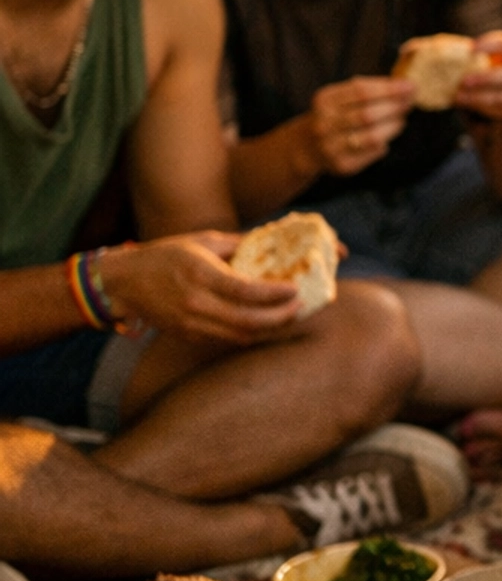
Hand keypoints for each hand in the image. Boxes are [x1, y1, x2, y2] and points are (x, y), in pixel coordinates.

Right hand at [99, 232, 300, 345]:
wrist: (124, 283)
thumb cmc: (164, 256)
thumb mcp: (200, 240)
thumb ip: (236, 245)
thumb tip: (270, 243)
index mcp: (200, 273)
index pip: (246, 291)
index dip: (275, 294)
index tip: (295, 289)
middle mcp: (196, 302)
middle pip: (248, 321)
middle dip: (280, 317)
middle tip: (299, 306)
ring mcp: (191, 324)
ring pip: (240, 336)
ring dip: (268, 329)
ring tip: (288, 316)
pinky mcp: (188, 336)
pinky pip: (226, 339)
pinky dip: (249, 333)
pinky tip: (264, 323)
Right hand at [303, 75, 412, 178]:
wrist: (308, 146)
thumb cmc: (334, 116)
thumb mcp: (340, 97)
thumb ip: (366, 89)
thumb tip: (403, 86)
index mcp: (325, 100)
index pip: (361, 91)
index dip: (389, 89)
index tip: (410, 86)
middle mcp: (325, 123)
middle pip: (367, 114)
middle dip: (394, 107)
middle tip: (409, 103)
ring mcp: (332, 146)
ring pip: (372, 136)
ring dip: (393, 126)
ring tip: (401, 120)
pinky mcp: (342, 165)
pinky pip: (372, 153)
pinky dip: (384, 144)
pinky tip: (386, 138)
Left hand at [454, 32, 501, 135]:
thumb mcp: (498, 65)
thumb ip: (485, 60)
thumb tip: (460, 55)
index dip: (488, 45)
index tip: (469, 49)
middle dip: (488, 78)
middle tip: (463, 81)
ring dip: (481, 99)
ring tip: (460, 98)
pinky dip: (486, 112)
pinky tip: (471, 108)